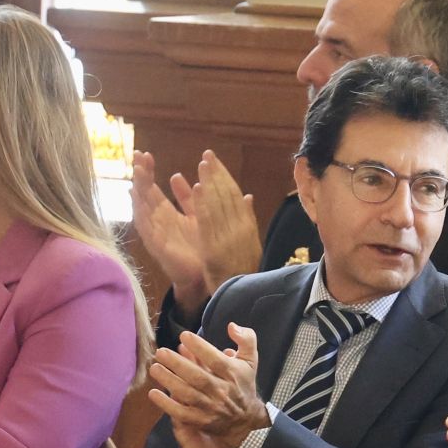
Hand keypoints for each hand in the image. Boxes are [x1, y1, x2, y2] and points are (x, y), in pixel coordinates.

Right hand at [130, 150, 205, 313]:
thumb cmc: (201, 248)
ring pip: (142, 208)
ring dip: (138, 190)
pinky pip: (146, 228)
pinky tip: (136, 200)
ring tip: (136, 172)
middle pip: (144, 194)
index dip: (147, 172)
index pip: (152, 189)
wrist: (207, 276)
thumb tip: (177, 176)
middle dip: (140, 175)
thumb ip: (188, 198)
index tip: (145, 154)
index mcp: (166, 214)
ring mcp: (155, 233)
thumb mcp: (196, 216)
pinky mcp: (157, 246)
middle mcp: (157, 222)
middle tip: (137, 155)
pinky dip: (140, 213)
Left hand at [146, 325, 267, 447]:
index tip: (183, 336)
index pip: (216, 360)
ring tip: (155, 368)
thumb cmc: (242, 383)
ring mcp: (211, 408)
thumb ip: (246, 339)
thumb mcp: (250, 360)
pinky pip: (182, 414)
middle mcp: (222, 391)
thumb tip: (231, 326)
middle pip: (198, 378)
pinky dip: (167, 405)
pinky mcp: (202, 420)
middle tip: (161, 352)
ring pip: (188, 394)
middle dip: (178, 364)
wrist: (247, 418)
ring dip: (169, 381)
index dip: (200, 347)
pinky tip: (154, 393)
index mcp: (233, 374)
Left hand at [191, 151, 262, 294]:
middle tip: (207, 155)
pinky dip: (204, 204)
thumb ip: (247, 218)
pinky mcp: (214, 247)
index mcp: (247, 226)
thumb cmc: (242, 269)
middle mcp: (239, 228)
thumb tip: (248, 196)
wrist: (238, 292)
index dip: (224, 176)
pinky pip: (209, 222)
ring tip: (203, 165)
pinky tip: (198, 188)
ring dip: (210, 183)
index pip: (234, 195)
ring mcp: (227, 237)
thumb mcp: (249, 243)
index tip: (214, 161)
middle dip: (217, 174)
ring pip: (218, 205)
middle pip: (227, 196)